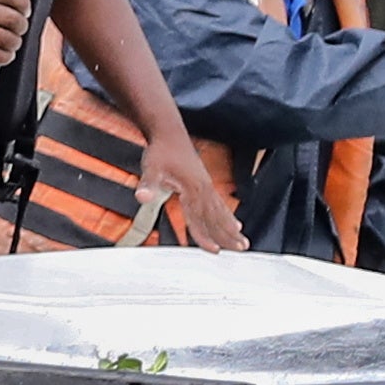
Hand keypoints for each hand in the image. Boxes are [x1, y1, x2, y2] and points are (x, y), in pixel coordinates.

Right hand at [0, 0, 38, 66]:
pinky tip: (1, 53)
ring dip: (13, 44)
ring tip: (8, 42)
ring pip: (9, 40)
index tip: (24, 12)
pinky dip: (4, 56)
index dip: (25, 6)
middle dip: (21, 28)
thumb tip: (26, 10)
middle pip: (15, 21)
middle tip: (17, 30)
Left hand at [146, 132, 241, 249]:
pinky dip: (227, 215)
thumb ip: (148, 184)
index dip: (205, 236)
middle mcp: (203, 187)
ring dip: (231, 227)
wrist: (168, 133)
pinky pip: (219, 203)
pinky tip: (234, 222)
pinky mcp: (205, 182)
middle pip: (216, 217)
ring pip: (221, 211)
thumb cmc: (160, 150)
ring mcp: (206, 185)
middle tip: (241, 250)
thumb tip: (142, 197)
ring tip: (243, 242)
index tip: (214, 251)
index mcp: (192, 187)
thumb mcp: (150, 168)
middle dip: (228, 235)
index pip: (199, 218)